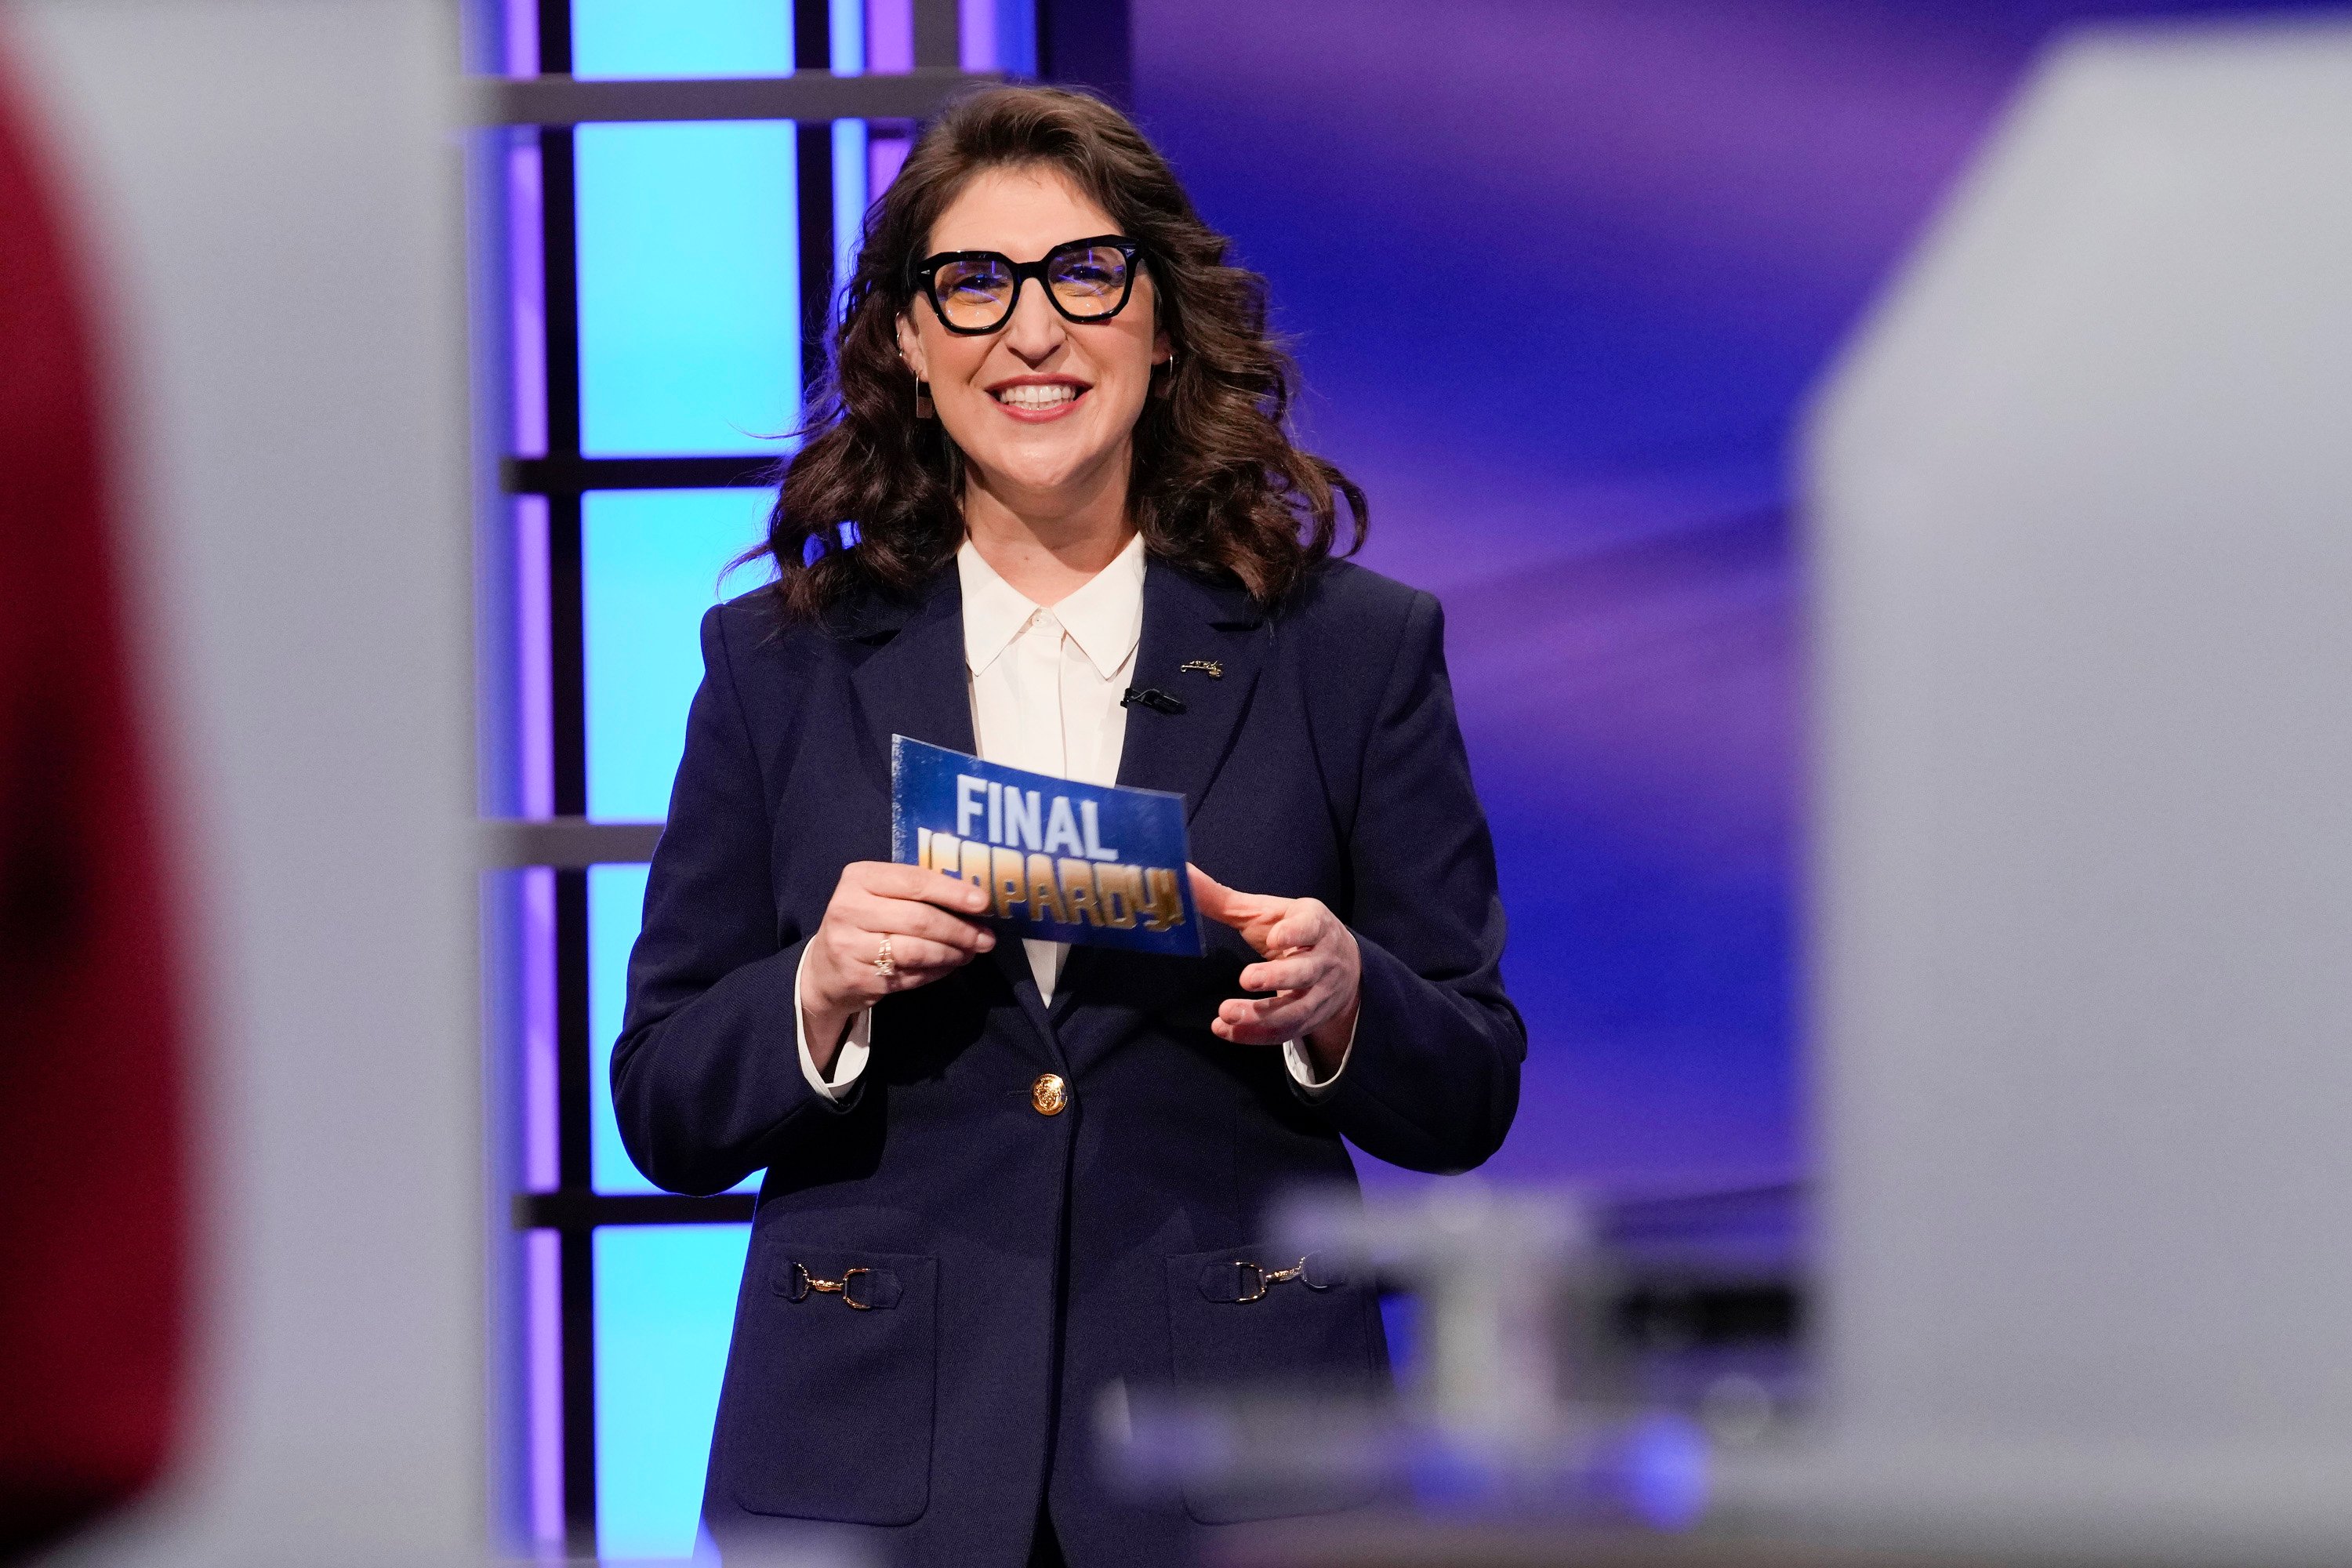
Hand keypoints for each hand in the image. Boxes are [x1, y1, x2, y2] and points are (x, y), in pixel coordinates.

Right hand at [800, 862, 994, 1075]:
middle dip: (960, 930)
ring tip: (970, 952)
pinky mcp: (857, 979)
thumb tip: (975, 899)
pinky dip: (935, 972)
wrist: (824, 969)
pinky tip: (947, 966)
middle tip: (986, 938)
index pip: (914, 881)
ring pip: (917, 952)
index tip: (983, 902)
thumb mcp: (880, 894)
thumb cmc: (865, 922)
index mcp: (859, 877)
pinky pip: (910, 977)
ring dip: (952, 954)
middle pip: (919, 919)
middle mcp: (848, 908)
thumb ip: (917, 890)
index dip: (952, 892)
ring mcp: (849, 947)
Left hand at [1187, 865, 1360, 1075]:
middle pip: (1304, 972)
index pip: (1312, 926)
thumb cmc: (1293, 931)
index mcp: (1315, 924)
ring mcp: (1319, 995)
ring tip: (1226, 1013)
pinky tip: (1225, 1031)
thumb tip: (1181, 875)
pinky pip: (1285, 1034)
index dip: (1296, 933)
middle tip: (1246, 979)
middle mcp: (1323, 961)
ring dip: (1261, 1017)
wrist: (1342, 966)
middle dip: (1277, 978)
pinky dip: (1254, 1035)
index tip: (1274, 938)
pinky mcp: (1309, 1021)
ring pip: (1295, 1011)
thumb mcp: (1266, 912)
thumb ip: (1223, 899)